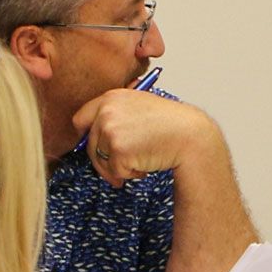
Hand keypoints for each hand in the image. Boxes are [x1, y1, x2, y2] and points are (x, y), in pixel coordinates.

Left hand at [77, 89, 214, 186]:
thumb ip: (117, 113)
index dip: (87, 136)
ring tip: (142, 160)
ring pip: (101, 161)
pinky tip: (146, 164)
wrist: (189, 135)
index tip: (94, 146)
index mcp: (111, 97)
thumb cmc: (171, 123)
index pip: (81, 119)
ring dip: (119, 167)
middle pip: (89, 144)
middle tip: (120, 167)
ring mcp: (110, 131)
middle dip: (103, 159)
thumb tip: (96, 132)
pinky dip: (130, 174)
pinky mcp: (118, 150)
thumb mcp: (140, 105)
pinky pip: (115, 171)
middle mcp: (106, 111)